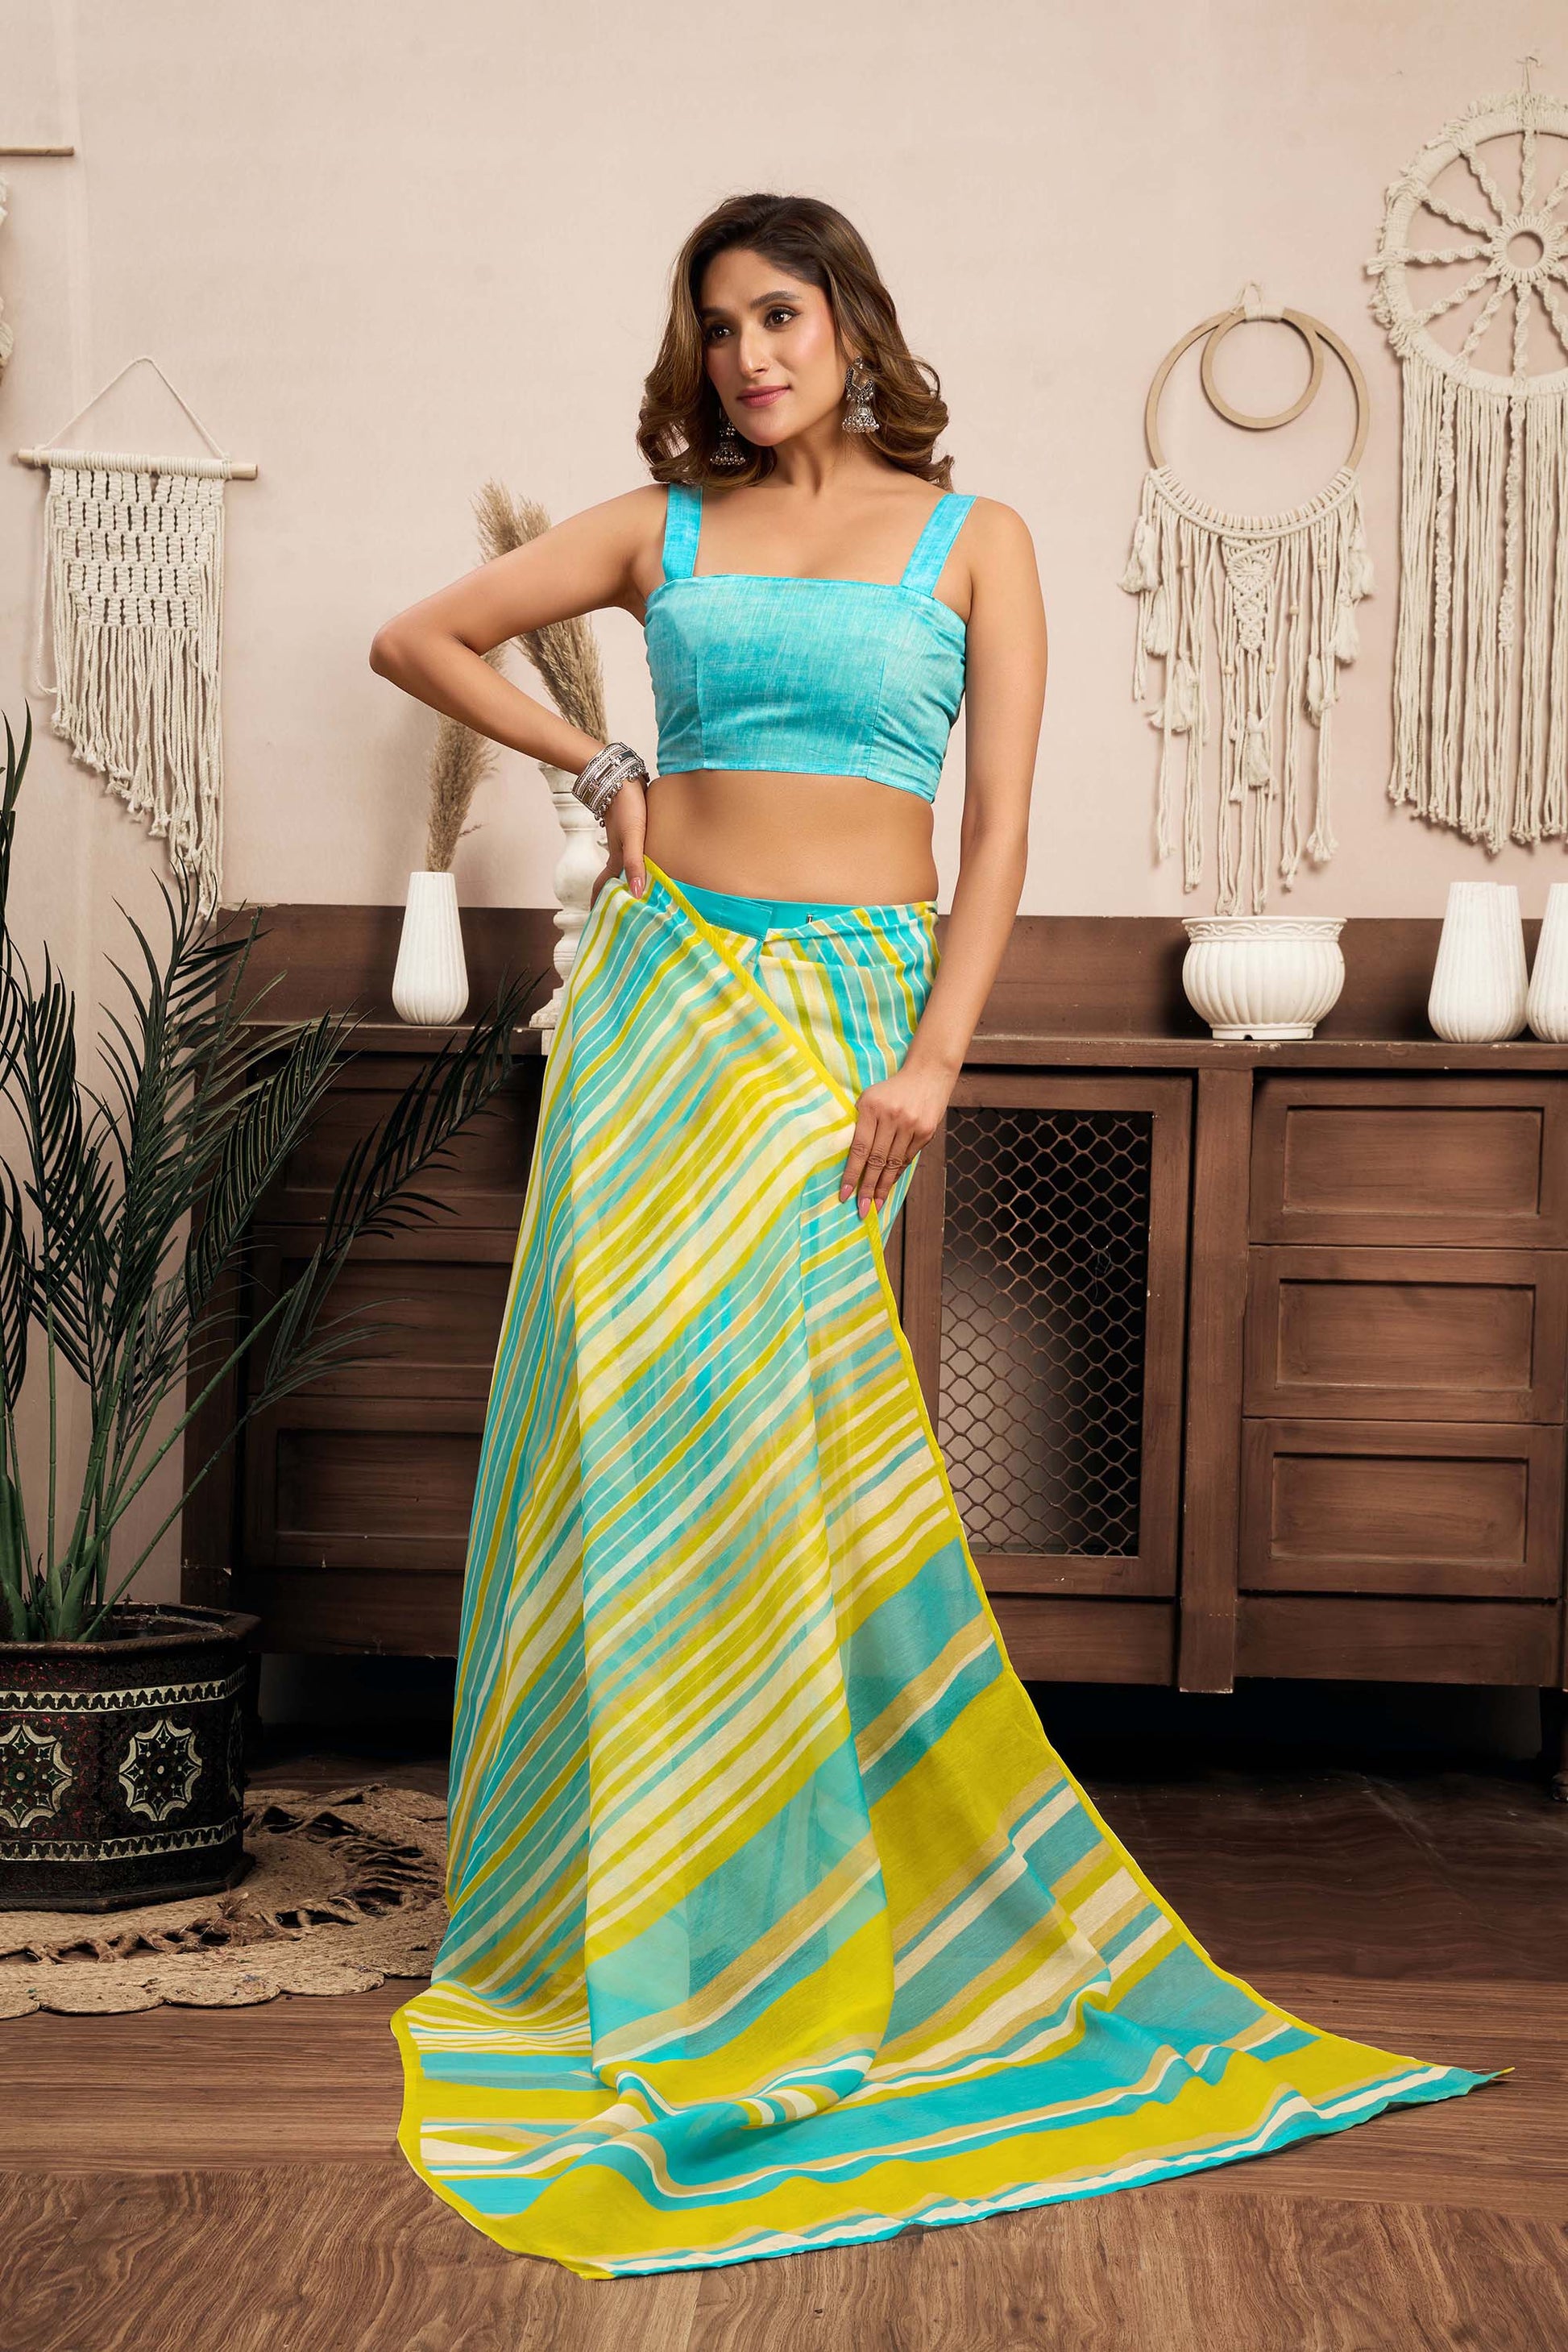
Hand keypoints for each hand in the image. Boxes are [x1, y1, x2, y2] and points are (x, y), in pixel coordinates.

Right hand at [588, 778, 648, 906]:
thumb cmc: (627, 806)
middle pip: (614, 878)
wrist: (621, 777)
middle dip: (614, 895)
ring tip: (635, 892)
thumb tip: (638, 893)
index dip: (599, 903)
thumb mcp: (633, 837)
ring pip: (623, 866)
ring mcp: (624, 840)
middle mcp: (618, 851)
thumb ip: (635, 864)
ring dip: (626, 880)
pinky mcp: (631, 829)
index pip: (604, 886)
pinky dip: (635, 864)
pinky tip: (646, 863)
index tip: (597, 919)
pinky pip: (632, 853)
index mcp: (616, 858)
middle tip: (621, 912)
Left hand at [840, 1058, 955, 1219]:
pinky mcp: (925, 1132)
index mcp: (870, 1107)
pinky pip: (908, 1158)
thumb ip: (859, 1124)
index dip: (852, 1174)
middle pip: (877, 1161)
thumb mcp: (868, 1098)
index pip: (859, 1149)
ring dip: (883, 1187)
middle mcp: (891, 1117)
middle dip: (867, 1188)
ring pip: (894, 1163)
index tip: (845, 1195)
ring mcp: (911, 1125)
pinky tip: (888, 1186)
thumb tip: (849, 1158)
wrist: (928, 1074)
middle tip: (861, 1210)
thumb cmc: (891, 1089)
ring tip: (875, 1205)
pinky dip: (897, 1173)